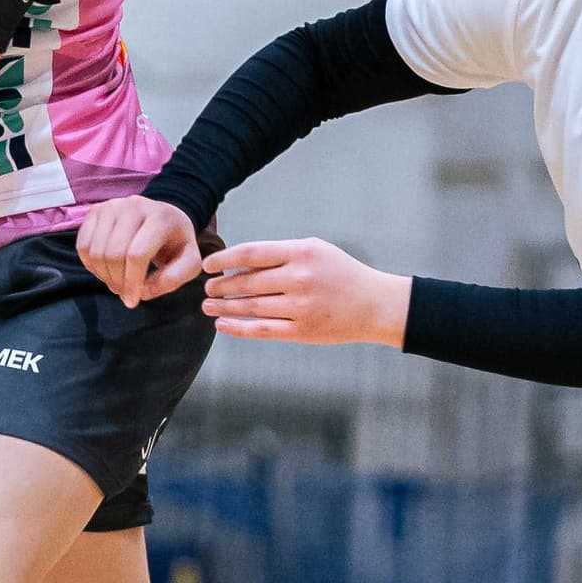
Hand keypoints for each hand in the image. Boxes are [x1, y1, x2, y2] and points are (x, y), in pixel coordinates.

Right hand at [77, 195, 202, 306]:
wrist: (164, 217)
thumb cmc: (175, 243)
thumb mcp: (189, 262)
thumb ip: (174, 279)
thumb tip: (143, 291)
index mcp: (160, 217)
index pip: (137, 254)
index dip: (131, 282)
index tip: (133, 301)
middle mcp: (133, 206)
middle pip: (113, 254)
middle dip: (116, 281)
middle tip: (124, 293)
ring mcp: (111, 206)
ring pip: (95, 251)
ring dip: (103, 276)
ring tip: (117, 282)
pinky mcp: (96, 211)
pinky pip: (82, 245)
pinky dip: (90, 265)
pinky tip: (105, 270)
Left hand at [202, 238, 410, 346]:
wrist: (374, 304)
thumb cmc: (341, 274)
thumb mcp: (315, 251)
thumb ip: (281, 254)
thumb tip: (240, 263)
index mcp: (301, 253)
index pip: (251, 253)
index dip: (224, 259)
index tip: (208, 265)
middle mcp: (299, 279)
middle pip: (246, 282)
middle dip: (221, 286)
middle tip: (207, 288)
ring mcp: (299, 307)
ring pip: (250, 307)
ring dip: (224, 307)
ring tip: (208, 306)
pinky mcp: (301, 331)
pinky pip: (261, 330)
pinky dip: (237, 328)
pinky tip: (222, 324)